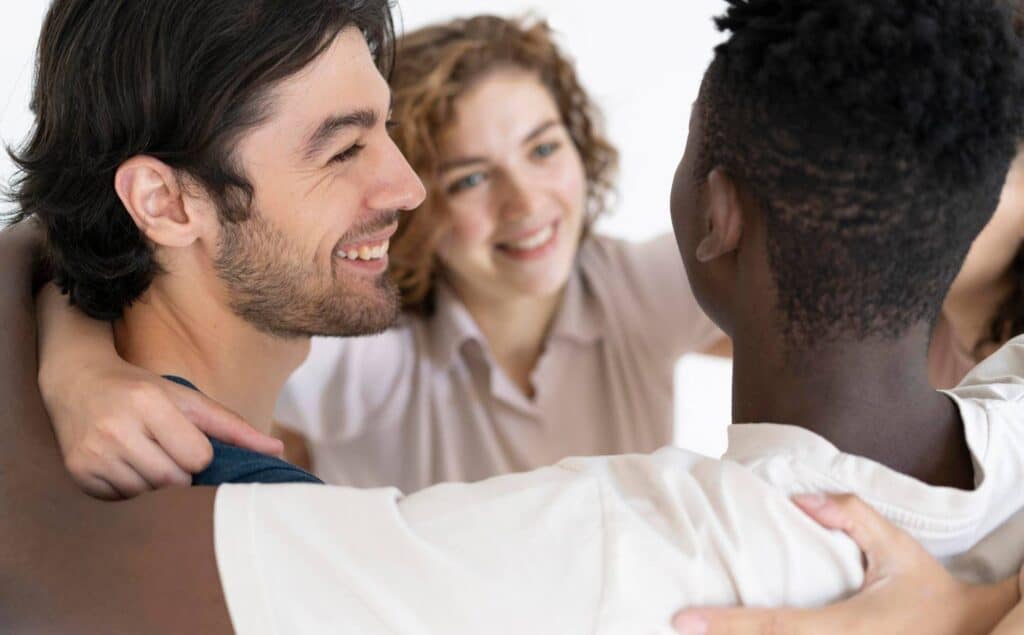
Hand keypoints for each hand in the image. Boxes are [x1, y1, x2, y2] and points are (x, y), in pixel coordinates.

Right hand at [50, 365, 284, 499]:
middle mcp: (118, 428)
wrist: (78, 383)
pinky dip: (131, 489)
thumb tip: (279, 450)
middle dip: (179, 473)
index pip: (197, 458)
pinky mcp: (79, 473)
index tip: (188, 443)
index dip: (200, 456)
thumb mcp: (189, 399)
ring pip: (148, 495)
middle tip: (167, 452)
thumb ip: (233, 427)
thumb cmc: (144, 392)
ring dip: (155, 484)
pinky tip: (125, 464)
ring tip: (145, 455)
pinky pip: (122, 500)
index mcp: (150, 403)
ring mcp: (95, 453)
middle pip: (173, 481)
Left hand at [672, 493, 1019, 634]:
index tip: (684, 619)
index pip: (774, 627)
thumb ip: (852, 517)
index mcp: (845, 629)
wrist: (970, 634)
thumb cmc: (930, 592)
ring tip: (698, 631)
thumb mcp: (897, 547)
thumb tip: (800, 500)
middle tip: (677, 626)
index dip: (727, 625)